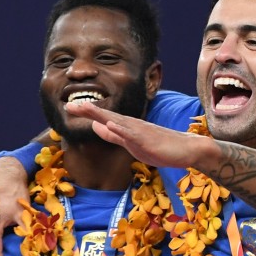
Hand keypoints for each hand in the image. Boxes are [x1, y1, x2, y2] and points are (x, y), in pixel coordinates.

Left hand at [65, 101, 208, 168]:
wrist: (187, 150)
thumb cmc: (160, 147)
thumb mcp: (132, 144)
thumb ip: (115, 136)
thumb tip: (97, 127)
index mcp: (126, 127)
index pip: (103, 119)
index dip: (86, 113)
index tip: (69, 107)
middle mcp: (131, 126)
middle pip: (106, 116)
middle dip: (88, 110)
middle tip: (69, 105)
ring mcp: (140, 132)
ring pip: (117, 122)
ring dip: (101, 115)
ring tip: (85, 108)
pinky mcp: (149, 141)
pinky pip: (133, 135)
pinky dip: (121, 129)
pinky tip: (111, 124)